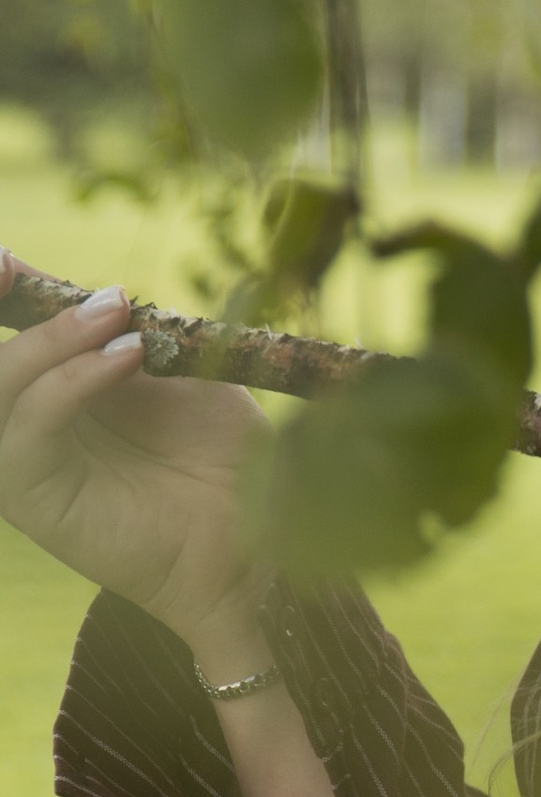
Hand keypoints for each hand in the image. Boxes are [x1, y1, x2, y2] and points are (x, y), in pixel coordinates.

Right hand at [0, 269, 269, 661]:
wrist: (258, 540)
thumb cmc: (228, 459)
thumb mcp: (183, 377)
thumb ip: (134, 333)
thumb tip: (106, 290)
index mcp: (55, 390)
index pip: (8, 335)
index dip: (4, 293)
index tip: (10, 256)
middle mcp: (30, 425)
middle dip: (0, 307)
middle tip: (30, 268)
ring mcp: (26, 465)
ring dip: (45, 342)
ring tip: (115, 313)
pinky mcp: (37, 501)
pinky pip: (26, 435)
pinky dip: (69, 385)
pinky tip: (125, 358)